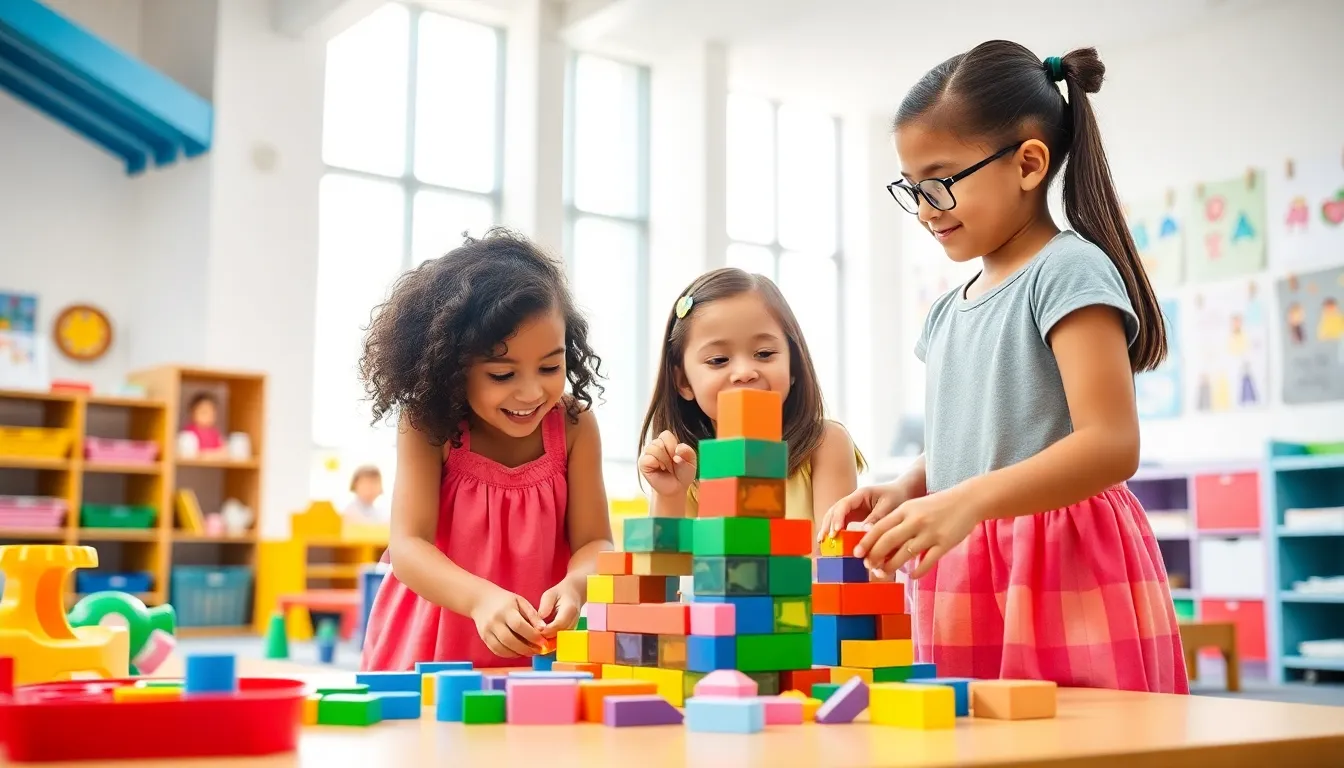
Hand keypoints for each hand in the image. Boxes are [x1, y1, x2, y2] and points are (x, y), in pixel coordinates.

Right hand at [470, 586, 547, 657]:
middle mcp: (494, 621)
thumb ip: (532, 615)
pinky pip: (497, 650)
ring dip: (518, 653)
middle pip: (510, 640)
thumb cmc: (504, 600)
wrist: (481, 600)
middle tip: (538, 650)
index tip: (543, 642)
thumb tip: (543, 629)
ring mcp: (487, 631)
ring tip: (530, 652)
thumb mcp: (520, 602)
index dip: (532, 636)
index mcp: (505, 610)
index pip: (519, 625)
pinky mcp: (484, 638)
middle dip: (526, 648)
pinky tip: (518, 652)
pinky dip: (509, 654)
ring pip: (503, 648)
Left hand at [537, 577, 584, 639]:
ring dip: (548, 640)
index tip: (536, 630)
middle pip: (560, 634)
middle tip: (533, 636)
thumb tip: (540, 623)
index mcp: (570, 609)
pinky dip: (551, 640)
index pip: (559, 624)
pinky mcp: (570, 632)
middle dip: (546, 637)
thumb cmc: (559, 593)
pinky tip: (542, 637)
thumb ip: (544, 607)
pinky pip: (561, 639)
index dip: (547, 630)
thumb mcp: (549, 595)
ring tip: (537, 637)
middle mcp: (574, 620)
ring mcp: (574, 627)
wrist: (573, 594)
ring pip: (560, 639)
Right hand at [638, 430, 696, 497]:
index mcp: (666, 441)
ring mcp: (648, 454)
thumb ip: (688, 452)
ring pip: (653, 448)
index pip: (666, 435)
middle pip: (659, 441)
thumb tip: (678, 449)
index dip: (673, 446)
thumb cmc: (683, 473)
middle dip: (669, 454)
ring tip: (666, 468)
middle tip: (672, 464)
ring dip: (664, 460)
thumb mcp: (691, 462)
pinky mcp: (643, 463)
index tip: (677, 456)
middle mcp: (655, 445)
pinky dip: (656, 464)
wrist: (676, 488)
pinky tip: (659, 469)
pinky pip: (648, 458)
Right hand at [818, 481, 916, 541]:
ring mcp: (853, 508)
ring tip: (822, 542)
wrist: (904, 492)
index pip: (844, 505)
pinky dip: (836, 532)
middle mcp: (853, 501)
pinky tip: (832, 543)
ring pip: (835, 517)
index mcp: (861, 494)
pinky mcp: (855, 516)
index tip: (836, 531)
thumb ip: (877, 518)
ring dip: (828, 528)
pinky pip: (842, 523)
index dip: (838, 517)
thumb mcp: (890, 506)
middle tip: (824, 539)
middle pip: (835, 510)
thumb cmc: (898, 496)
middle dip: (828, 524)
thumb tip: (864, 531)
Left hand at [853, 485, 981, 579]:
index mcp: (905, 510)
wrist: (967, 500)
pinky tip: (911, 576)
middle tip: (867, 566)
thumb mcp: (914, 507)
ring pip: (905, 554)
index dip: (866, 542)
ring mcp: (930, 533)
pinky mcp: (944, 543)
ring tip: (883, 573)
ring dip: (891, 566)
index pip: (880, 527)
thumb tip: (879, 542)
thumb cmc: (937, 505)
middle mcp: (915, 521)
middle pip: (888, 541)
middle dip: (874, 556)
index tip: (856, 554)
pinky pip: (927, 562)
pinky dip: (917, 572)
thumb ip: (898, 521)